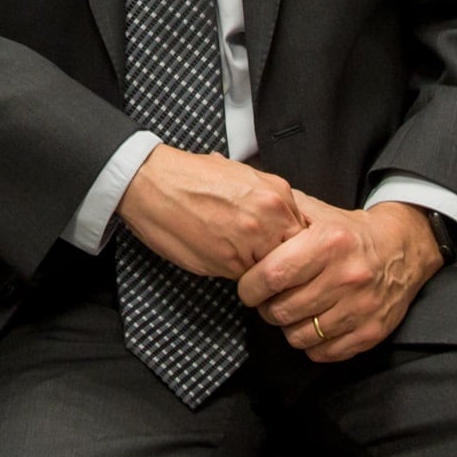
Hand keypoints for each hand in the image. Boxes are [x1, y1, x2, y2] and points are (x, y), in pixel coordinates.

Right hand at [117, 146, 305, 279]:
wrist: (149, 181)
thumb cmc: (187, 177)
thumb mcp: (240, 176)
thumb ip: (267, 202)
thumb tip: (283, 224)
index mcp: (276, 193)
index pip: (307, 235)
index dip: (295, 248)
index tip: (284, 254)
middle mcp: (270, 215)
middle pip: (297, 257)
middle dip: (281, 264)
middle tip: (264, 263)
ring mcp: (250, 240)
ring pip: (271, 273)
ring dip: (259, 274)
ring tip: (238, 260)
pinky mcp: (228, 262)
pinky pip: (244, 280)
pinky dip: (235, 275)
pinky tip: (218, 256)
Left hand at [237, 195, 442, 363]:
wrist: (401, 248)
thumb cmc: (347, 232)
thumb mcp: (315, 212)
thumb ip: (280, 216)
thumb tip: (244, 224)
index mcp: (329, 242)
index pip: (272, 275)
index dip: (251, 286)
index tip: (248, 287)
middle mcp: (347, 276)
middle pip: (282, 311)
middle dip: (266, 308)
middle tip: (269, 300)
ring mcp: (362, 307)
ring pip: (300, 336)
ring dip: (288, 327)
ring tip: (291, 310)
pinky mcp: (372, 332)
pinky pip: (324, 352)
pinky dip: (311, 343)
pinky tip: (312, 323)